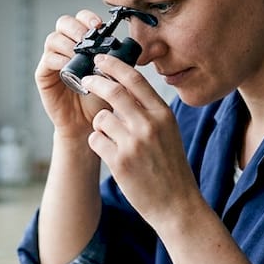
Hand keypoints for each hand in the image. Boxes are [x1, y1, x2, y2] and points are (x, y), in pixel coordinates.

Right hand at [35, 9, 111, 141]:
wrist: (87, 123)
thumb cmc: (100, 99)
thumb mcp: (113, 76)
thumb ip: (118, 60)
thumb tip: (127, 46)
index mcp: (82, 43)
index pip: (80, 20)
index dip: (87, 18)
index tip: (99, 26)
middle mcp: (65, 48)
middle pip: (63, 23)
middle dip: (76, 27)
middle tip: (87, 38)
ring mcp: (52, 60)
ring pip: (53, 39)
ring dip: (68, 43)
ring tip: (80, 53)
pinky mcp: (43, 75)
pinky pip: (47, 60)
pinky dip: (58, 59)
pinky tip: (70, 65)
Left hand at [78, 52, 198, 223]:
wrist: (177, 204)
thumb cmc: (170, 166)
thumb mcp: (169, 132)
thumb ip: (150, 111)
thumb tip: (124, 88)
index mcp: (163, 115)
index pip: (135, 80)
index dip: (115, 66)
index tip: (101, 59)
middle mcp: (149, 125)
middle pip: (113, 91)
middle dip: (95, 81)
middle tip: (86, 79)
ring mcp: (133, 143)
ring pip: (101, 117)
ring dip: (99, 124)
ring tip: (110, 136)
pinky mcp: (119, 161)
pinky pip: (96, 140)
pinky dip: (98, 143)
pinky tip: (109, 153)